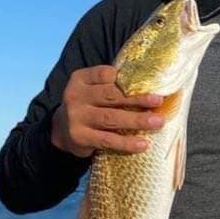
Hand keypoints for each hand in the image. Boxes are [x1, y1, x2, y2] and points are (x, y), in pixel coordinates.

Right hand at [51, 65, 165, 157]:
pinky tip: (143, 144)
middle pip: (111, 96)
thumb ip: (111, 86)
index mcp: (80, 79)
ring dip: (137, 120)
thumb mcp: (92, 90)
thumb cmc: (88, 107)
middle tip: (158, 101)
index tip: (147, 82)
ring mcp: (76, 117)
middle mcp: (75, 96)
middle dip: (137, 98)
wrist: (61, 131)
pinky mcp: (80, 137)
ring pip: (111, 118)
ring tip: (157, 122)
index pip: (104, 74)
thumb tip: (150, 85)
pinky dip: (127, 143)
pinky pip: (107, 140)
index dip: (125, 78)